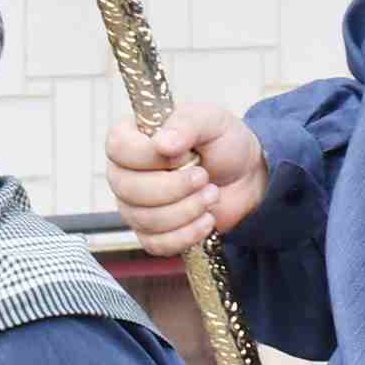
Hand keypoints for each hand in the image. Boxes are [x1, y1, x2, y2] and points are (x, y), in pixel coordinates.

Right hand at [106, 103, 267, 255]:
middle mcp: (125, 172)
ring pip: (144, 218)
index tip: (184, 153)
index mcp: (132, 137)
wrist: (246, 176)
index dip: (149, 155)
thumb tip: (162, 143)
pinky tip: (207, 218)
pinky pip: (156, 244)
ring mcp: (134, 206)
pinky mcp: (150, 233)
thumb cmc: (223, 143)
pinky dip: (188, 233)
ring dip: (187, 209)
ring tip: (212, 194)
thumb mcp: (211, 121)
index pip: (117, 148)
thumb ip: (186, 124)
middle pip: (127, 189)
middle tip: (204, 177)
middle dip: (175, 186)